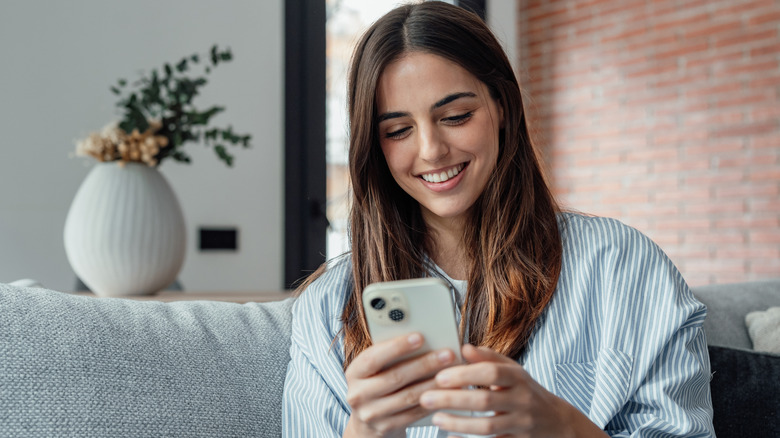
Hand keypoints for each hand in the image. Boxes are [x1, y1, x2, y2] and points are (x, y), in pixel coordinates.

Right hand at [343, 332, 457, 437]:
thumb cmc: (377, 384)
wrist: (367, 422)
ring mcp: (371, 414)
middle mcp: (358, 394)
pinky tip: (446, 392)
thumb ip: (389, 355)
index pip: (373, 357)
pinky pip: (414, 413)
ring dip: (433, 383)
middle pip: (395, 377)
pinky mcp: (386, 427)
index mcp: (354, 373)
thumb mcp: (375, 369)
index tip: (420, 336)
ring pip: (408, 396)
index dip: (397, 347)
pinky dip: (432, 401)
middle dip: (424, 364)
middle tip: (447, 354)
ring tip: (452, 372)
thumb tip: (421, 338)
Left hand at [419, 344, 607, 437]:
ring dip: (458, 423)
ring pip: (488, 426)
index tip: (439, 376)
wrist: (557, 423)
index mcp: (518, 377)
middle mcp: (522, 400)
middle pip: (485, 400)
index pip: (491, 372)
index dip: (464, 374)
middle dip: (453, 399)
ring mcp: (522, 424)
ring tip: (436, 419)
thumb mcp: (513, 370)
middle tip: (426, 398)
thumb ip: (488, 358)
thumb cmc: (526, 391)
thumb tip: (463, 347)